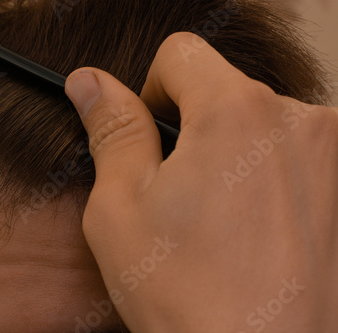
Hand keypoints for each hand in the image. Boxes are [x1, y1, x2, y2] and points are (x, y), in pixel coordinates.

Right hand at [65, 32, 337, 332]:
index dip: (151, 90)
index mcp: (235, 113)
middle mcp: (299, 121)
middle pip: (223, 89)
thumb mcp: (121, 207)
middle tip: (177, 194)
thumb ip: (112, 130)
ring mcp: (332, 156)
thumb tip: (91, 84)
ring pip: (257, 123)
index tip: (151, 139)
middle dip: (192, 128)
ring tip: (215, 218)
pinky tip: (249, 228)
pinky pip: (290, 155)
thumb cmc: (189, 297)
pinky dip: (264, 175)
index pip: (182, 53)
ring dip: (229, 153)